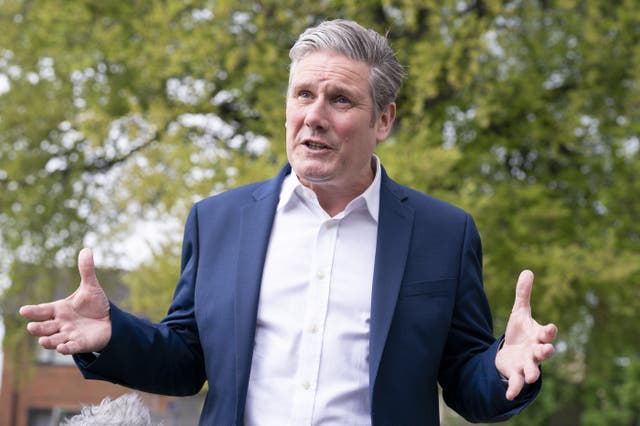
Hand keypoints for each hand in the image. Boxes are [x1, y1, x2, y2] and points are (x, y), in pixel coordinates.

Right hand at [19, 248, 111, 354]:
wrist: (109, 321)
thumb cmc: (94, 305)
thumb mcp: (91, 287)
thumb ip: (86, 270)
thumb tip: (87, 249)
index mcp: (58, 309)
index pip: (42, 310)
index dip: (33, 311)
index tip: (24, 310)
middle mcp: (60, 324)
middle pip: (44, 328)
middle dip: (38, 328)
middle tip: (32, 327)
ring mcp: (68, 335)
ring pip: (54, 340)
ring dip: (48, 341)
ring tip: (44, 341)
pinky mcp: (79, 344)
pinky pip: (70, 348)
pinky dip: (66, 348)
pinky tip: (63, 348)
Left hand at [495, 270, 556, 399]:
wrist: (511, 354)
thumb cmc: (519, 333)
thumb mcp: (519, 313)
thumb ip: (523, 295)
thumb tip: (527, 270)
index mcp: (538, 336)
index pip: (547, 333)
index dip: (549, 331)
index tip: (549, 328)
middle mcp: (536, 352)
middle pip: (545, 352)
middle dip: (546, 352)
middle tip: (546, 350)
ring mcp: (527, 365)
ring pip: (533, 370)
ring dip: (533, 373)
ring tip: (533, 377)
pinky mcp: (516, 374)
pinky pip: (517, 384)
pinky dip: (514, 390)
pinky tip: (508, 396)